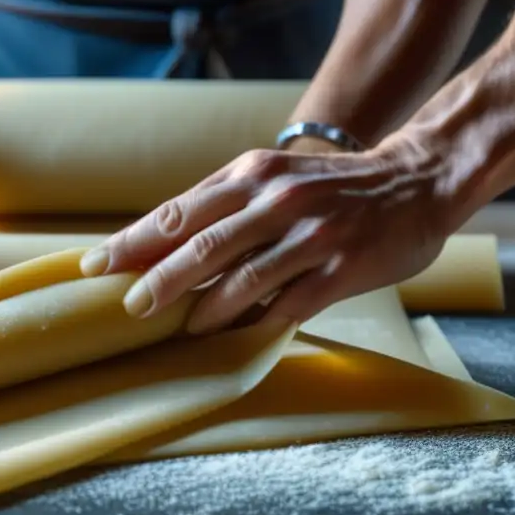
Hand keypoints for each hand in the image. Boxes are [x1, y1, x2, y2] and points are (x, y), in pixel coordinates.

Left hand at [80, 139, 453, 333]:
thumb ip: (227, 203)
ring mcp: (308, 235)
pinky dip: (253, 325)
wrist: (419, 180)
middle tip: (127, 306)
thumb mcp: (276, 176)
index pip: (178, 211)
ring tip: (177, 328)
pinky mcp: (338, 269)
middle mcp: (276, 199)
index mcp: (253, 173)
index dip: (133, 241)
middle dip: (156, 279)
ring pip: (239, 278)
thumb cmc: (333, 186)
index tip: (95, 265)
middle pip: (200, 244)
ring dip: (201, 309)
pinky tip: (230, 341)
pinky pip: (285, 305)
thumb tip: (165, 243)